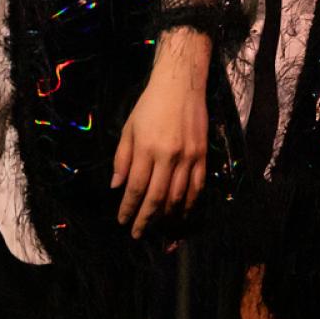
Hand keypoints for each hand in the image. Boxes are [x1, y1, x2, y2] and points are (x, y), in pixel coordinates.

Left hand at [113, 27, 210, 238]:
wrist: (181, 84)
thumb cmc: (150, 104)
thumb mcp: (129, 128)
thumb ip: (122, 158)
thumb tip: (116, 186)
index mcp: (147, 149)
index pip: (136, 188)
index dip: (128, 208)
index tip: (122, 221)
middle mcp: (168, 156)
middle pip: (156, 197)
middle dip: (146, 219)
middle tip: (138, 234)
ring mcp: (188, 157)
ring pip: (178, 196)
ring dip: (167, 216)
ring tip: (159, 228)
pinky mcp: (202, 155)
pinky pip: (198, 186)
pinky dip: (190, 203)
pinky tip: (182, 213)